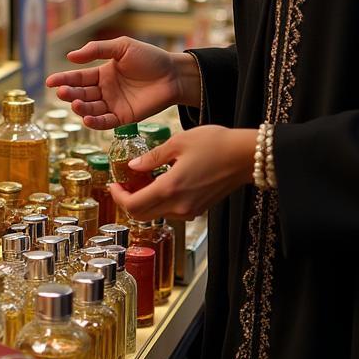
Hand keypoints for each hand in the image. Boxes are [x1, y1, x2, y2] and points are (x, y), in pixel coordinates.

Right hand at [45, 37, 183, 129]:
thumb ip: (97, 50)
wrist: (173, 74)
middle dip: (69, 94)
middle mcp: (105, 91)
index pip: (78, 78)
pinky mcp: (124, 118)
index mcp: (102, 73)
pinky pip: (105, 122)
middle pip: (81, 94)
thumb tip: (70, 56)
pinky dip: (95, 122)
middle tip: (61, 93)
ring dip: (80, 108)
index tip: (49, 82)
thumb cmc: (149, 57)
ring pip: (91, 109)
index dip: (63, 79)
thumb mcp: (122, 47)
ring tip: (75, 104)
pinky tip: (86, 118)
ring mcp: (113, 105)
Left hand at [108, 125, 254, 221]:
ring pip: (157, 213)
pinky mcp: (199, 209)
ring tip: (144, 178)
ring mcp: (190, 210)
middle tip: (124, 183)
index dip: (118, 196)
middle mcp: (179, 206)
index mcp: (170, 189)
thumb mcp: (179, 142)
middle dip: (128, 200)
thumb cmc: (215, 144)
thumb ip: (153, 157)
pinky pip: (172, 210)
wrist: (245, 156)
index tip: (113, 184)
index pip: (133, 205)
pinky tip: (163, 181)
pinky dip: (161, 200)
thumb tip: (133, 166)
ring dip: (145, 201)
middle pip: (142, 215)